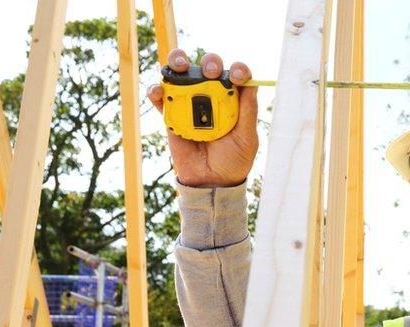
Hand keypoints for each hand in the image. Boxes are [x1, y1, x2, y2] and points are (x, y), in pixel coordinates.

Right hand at [147, 49, 258, 187]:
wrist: (211, 181)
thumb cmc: (233, 159)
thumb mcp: (247, 138)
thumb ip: (248, 112)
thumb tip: (252, 84)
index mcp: (234, 99)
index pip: (236, 75)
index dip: (238, 69)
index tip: (238, 75)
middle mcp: (212, 95)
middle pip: (208, 68)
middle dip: (210, 62)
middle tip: (211, 72)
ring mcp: (189, 102)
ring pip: (182, 74)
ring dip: (179, 63)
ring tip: (181, 66)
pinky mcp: (171, 114)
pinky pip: (160, 97)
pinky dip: (156, 90)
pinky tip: (159, 91)